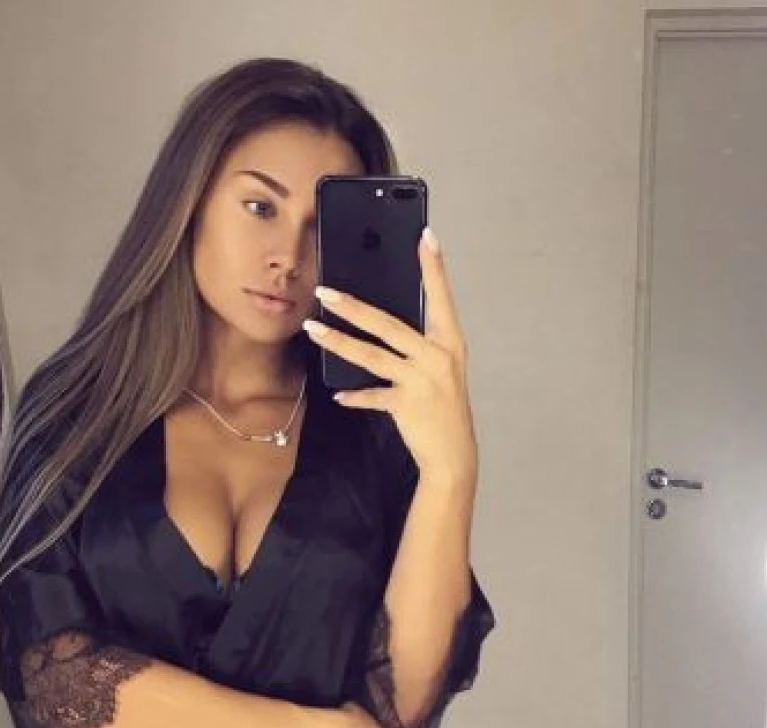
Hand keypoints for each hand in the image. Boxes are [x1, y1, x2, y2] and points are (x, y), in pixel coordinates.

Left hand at [303, 227, 476, 482]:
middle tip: (326, 291)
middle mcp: (437, 357)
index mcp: (450, 342)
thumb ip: (419, 344)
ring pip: (372, 355)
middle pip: (388, 324)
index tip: (425, 236)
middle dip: (353, 306)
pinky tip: (338, 394)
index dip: (433, 267)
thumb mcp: (441, 369)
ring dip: (339, 341)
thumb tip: (382, 321)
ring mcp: (422, 380)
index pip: (440, 297)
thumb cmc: (444, 406)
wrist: (453, 453)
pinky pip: (372, 395)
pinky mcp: (406, 404)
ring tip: (313, 329)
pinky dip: (354, 395)